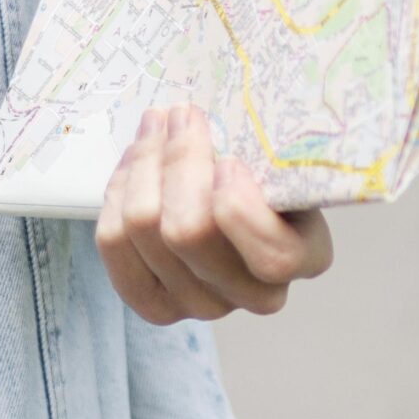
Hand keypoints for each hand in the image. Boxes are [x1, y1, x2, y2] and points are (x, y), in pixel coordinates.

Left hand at [94, 104, 334, 323]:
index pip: (274, 257)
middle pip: (190, 233)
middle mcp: (256, 294)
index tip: (229, 160)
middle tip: (180, 114)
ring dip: (144, 163)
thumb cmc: (258, 161)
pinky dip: (117, 192)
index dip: (241, 211)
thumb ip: (261, 143)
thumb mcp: (276, 149)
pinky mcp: (153, 303)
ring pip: (145, 228)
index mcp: (303, 257)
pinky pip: (114, 242)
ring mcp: (203, 305)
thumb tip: (203, 120)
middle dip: (178, 160)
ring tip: (155, 125)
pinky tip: (133, 165)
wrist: (221, 189)